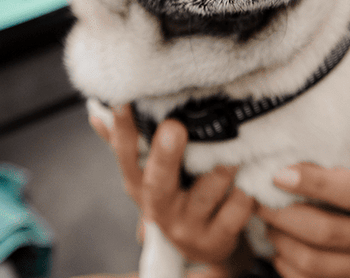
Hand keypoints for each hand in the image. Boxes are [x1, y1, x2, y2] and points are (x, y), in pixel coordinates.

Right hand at [91, 105, 255, 269]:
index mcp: (139, 186)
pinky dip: (245, 194)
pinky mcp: (216, 240)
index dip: (122, 130)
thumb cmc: (174, 199)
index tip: (122, 101)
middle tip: (174, 127)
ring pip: (206, 193)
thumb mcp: (149, 176)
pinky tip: (251, 180)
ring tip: (235, 152)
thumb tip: (99, 113)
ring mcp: (187, 227)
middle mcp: (159, 208)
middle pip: (158, 182)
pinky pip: (236, 210)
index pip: (125, 155)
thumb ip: (128, 145)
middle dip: (166, 155)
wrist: (200, 248)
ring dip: (222, 170)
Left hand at [258, 136, 349, 277]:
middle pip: (325, 232)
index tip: (277, 173)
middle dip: (282, 215)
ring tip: (266, 224)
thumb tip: (321, 116)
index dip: (311, 183)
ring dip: (281, 242)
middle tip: (257, 200)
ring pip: (314, 263)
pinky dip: (288, 268)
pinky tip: (280, 250)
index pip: (349, 192)